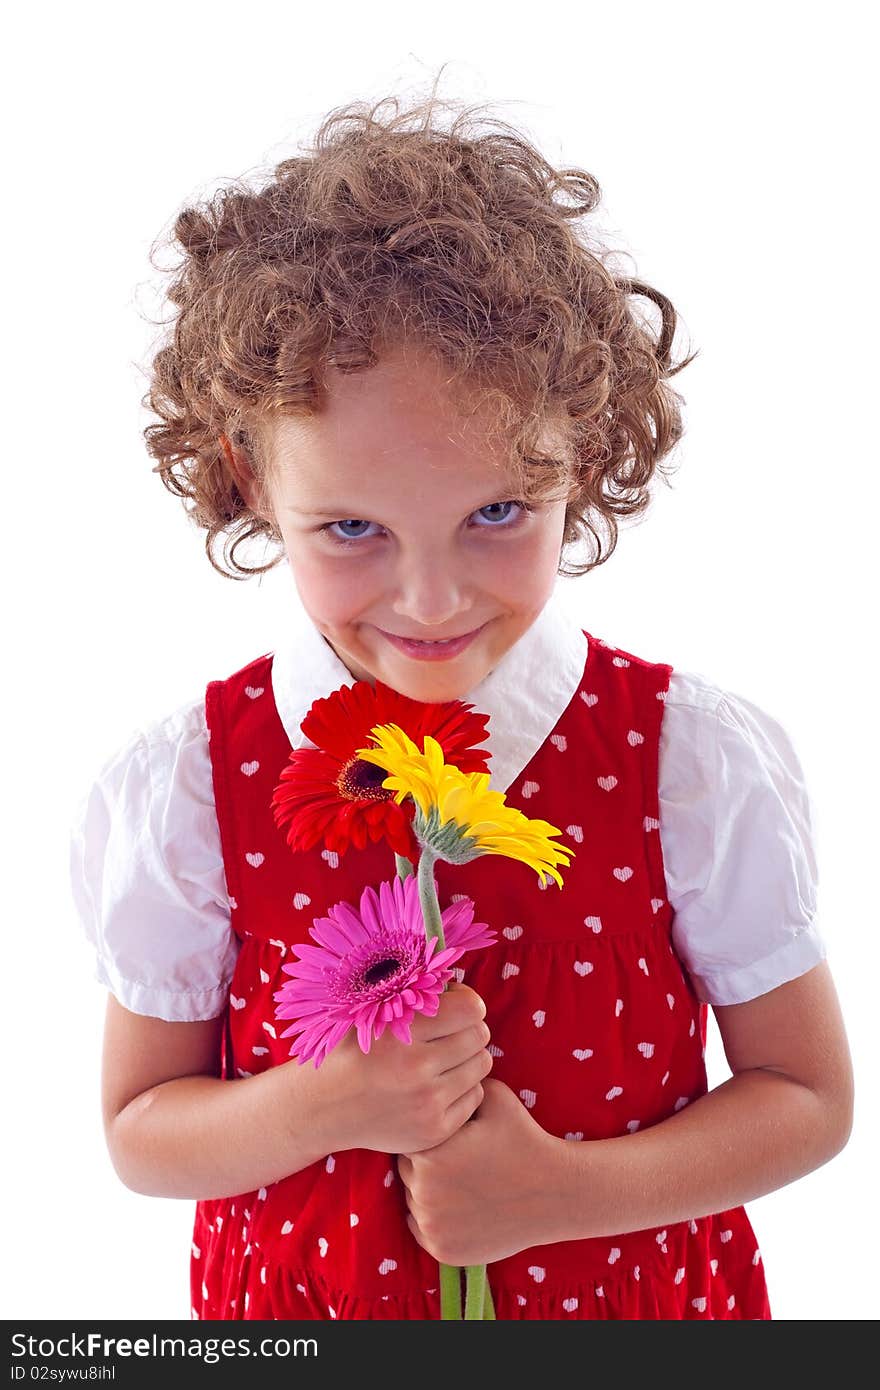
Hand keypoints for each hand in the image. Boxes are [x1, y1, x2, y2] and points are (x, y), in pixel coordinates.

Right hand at [315, 983, 493, 1154]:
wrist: (321, 1107)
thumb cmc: (348, 1050)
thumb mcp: (368, 1011)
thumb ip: (410, 994)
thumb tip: (455, 980)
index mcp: (401, 1032)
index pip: (471, 1008)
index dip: (465, 1002)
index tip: (452, 1005)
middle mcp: (417, 1068)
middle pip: (480, 1035)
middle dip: (468, 1028)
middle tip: (447, 1032)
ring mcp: (428, 1103)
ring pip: (482, 1065)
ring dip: (468, 1057)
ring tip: (442, 1058)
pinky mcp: (434, 1130)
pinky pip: (475, 1096)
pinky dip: (463, 1088)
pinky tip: (438, 1084)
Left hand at [397, 1078, 565, 1266]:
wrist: (554, 1192)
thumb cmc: (523, 1140)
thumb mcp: (494, 1098)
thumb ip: (461, 1085)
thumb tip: (441, 1072)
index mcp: (430, 1155)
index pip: (410, 1140)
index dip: (430, 1136)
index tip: (453, 1137)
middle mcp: (423, 1194)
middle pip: (408, 1172)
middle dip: (427, 1163)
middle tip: (460, 1160)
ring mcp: (432, 1226)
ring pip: (414, 1201)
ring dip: (428, 1192)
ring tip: (464, 1182)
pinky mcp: (443, 1250)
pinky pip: (422, 1228)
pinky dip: (435, 1219)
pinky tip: (461, 1206)